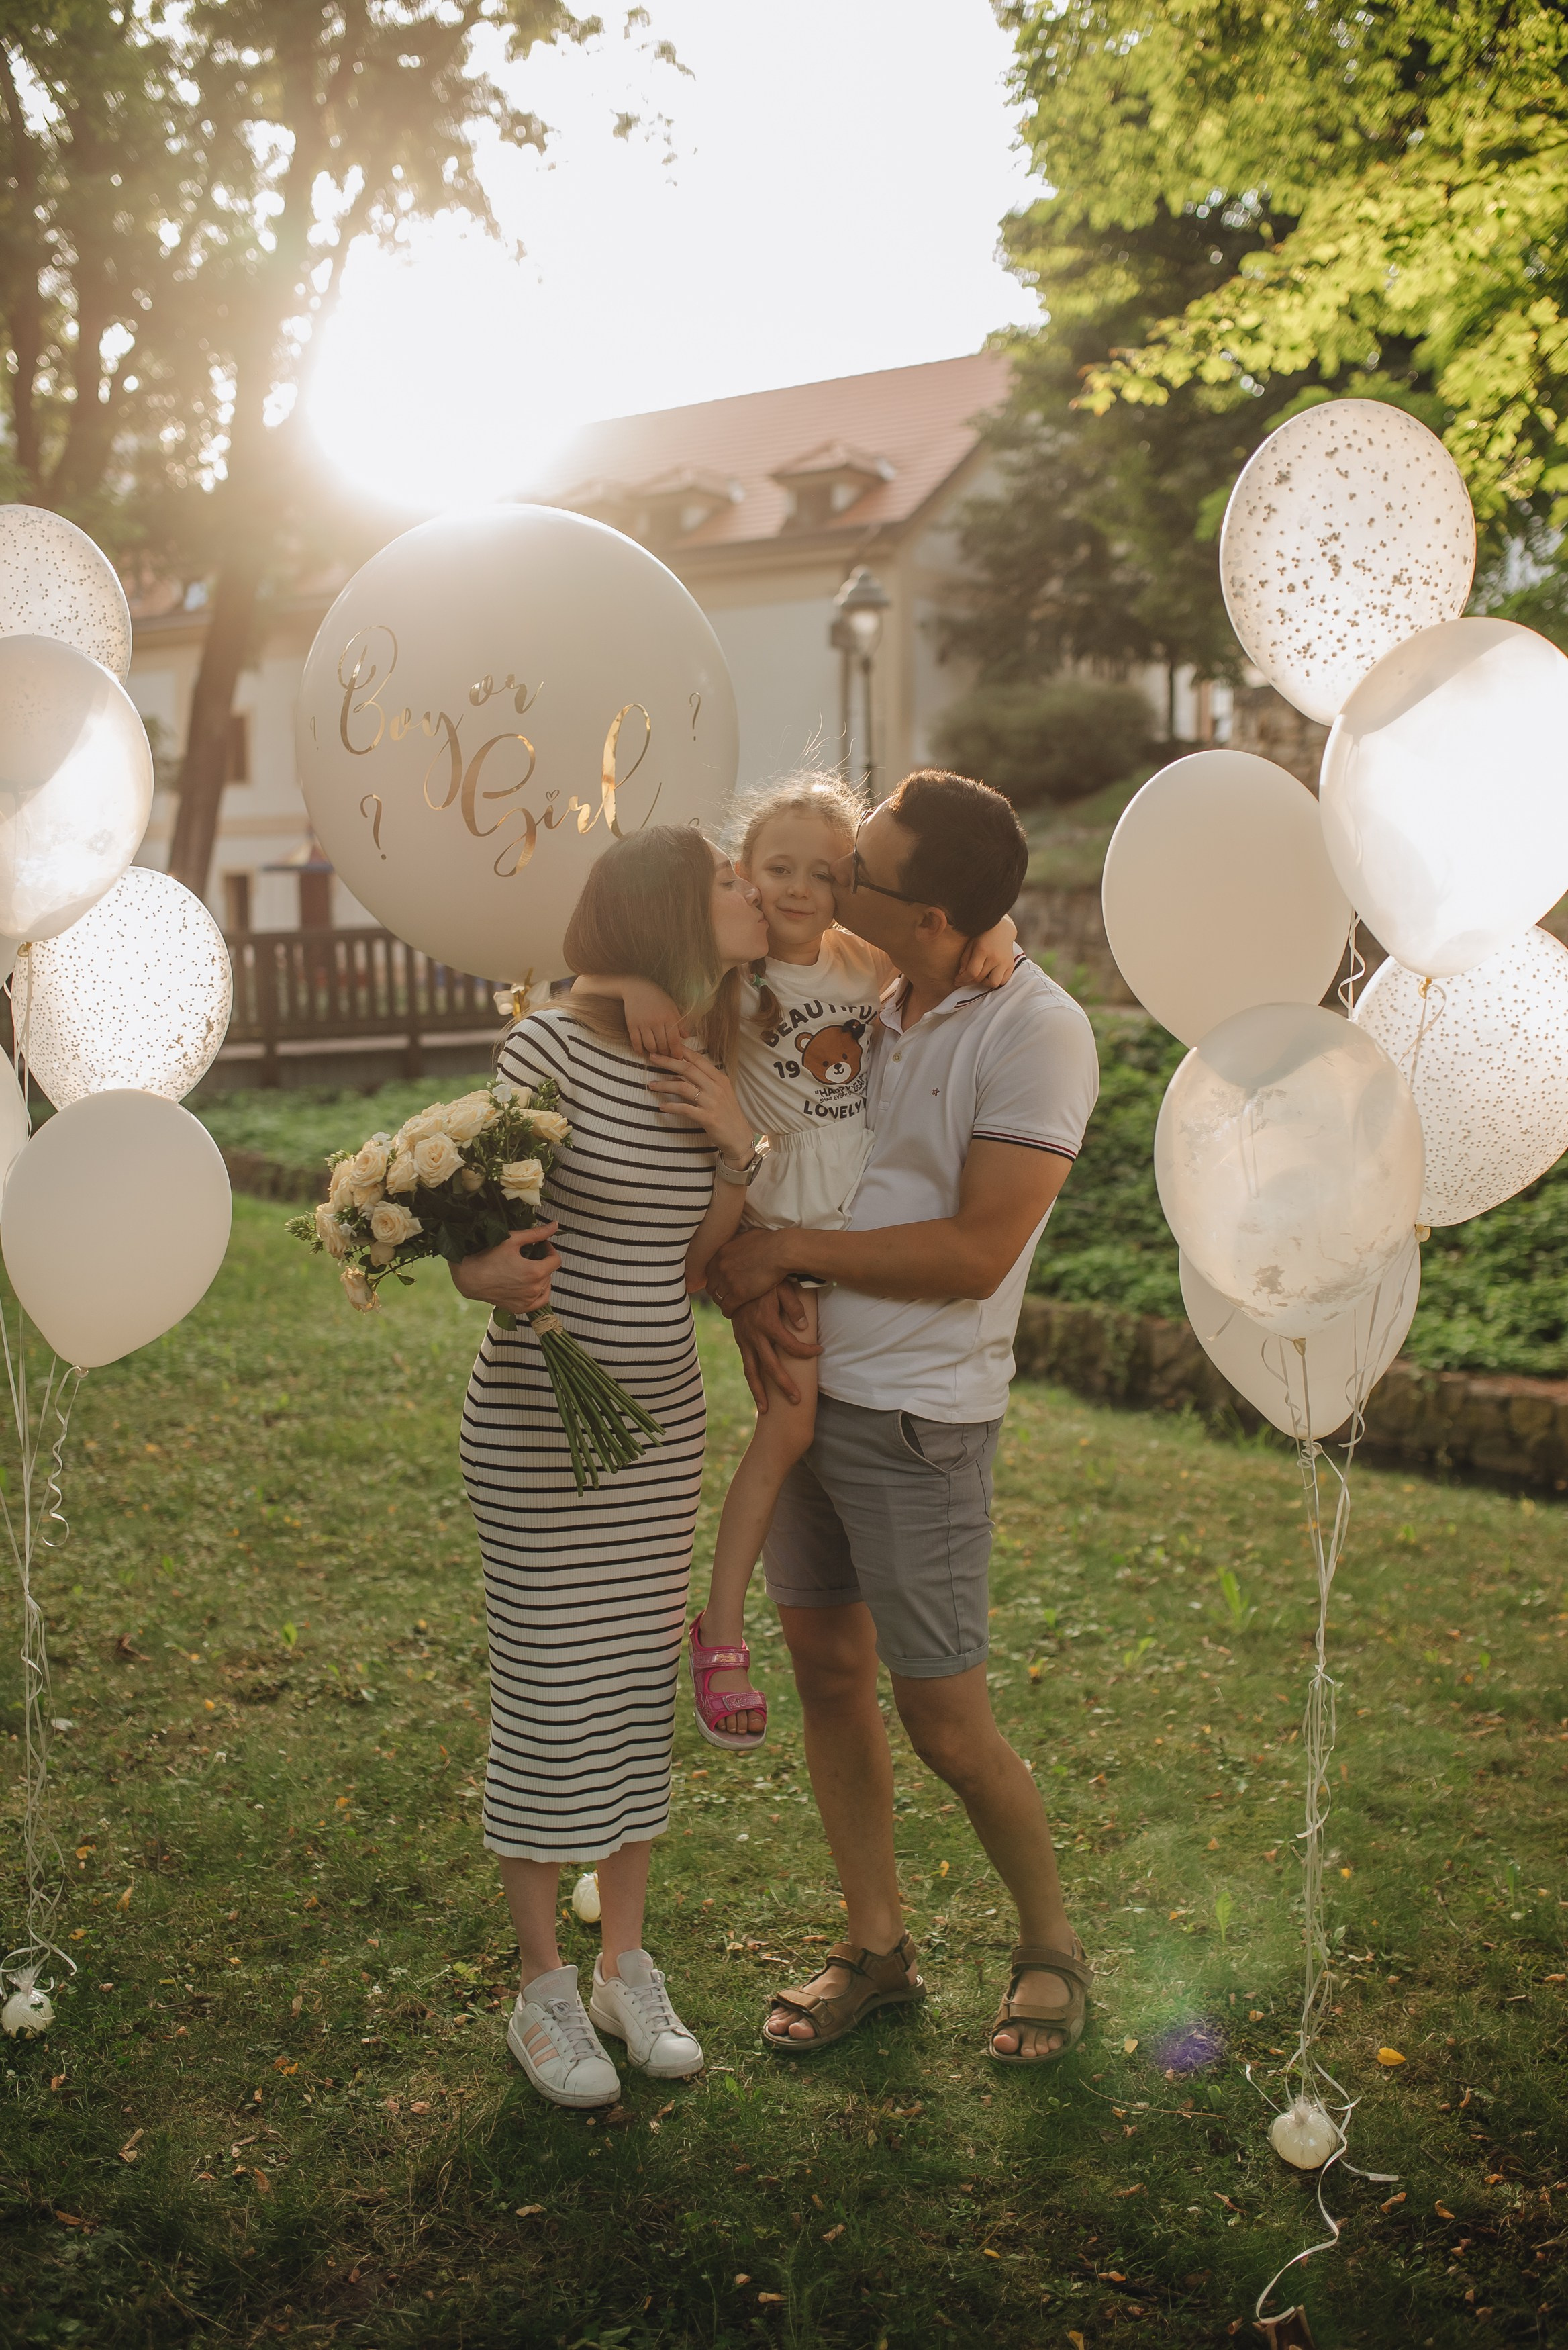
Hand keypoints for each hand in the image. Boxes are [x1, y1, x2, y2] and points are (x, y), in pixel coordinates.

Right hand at [450, 1221, 560, 1315]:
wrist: (470, 1277)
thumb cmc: (488, 1257)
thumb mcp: (513, 1240)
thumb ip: (536, 1234)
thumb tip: (555, 1225)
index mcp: (535, 1271)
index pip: (556, 1260)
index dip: (550, 1250)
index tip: (541, 1245)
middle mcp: (534, 1289)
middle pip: (550, 1273)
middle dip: (543, 1262)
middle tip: (530, 1255)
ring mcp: (527, 1301)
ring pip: (545, 1287)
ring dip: (541, 1277)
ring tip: (527, 1269)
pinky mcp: (520, 1309)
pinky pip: (539, 1302)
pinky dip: (539, 1293)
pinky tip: (530, 1285)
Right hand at [621, 978, 690, 1060]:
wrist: (637, 988)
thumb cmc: (657, 998)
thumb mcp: (672, 1007)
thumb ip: (679, 1023)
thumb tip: (686, 1037)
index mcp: (668, 1017)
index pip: (674, 1040)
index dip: (676, 1052)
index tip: (678, 1058)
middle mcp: (656, 1021)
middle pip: (663, 1045)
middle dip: (666, 1053)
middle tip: (667, 1055)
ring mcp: (643, 1024)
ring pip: (650, 1046)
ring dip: (654, 1052)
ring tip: (656, 1052)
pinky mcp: (632, 1025)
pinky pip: (636, 1043)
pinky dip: (639, 1050)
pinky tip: (642, 1051)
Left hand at [646, 1048, 753, 1163]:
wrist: (740, 1137)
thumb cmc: (728, 1115)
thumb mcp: (719, 1094)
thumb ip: (702, 1083)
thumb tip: (677, 1076)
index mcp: (720, 1079)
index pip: (698, 1060)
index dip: (681, 1051)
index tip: (666, 1045)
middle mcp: (716, 1087)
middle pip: (688, 1069)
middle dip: (668, 1062)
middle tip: (652, 1057)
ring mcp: (712, 1102)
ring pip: (683, 1087)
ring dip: (664, 1085)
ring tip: (651, 1085)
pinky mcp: (707, 1118)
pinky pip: (685, 1109)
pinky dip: (671, 1107)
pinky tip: (661, 1107)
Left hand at [707, 1226, 793, 1313]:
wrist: (781, 1251)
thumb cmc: (770, 1241)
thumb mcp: (746, 1236)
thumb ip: (736, 1243)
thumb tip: (736, 1243)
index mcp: (721, 1253)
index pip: (709, 1271)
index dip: (716, 1278)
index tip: (722, 1283)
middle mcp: (721, 1267)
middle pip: (711, 1286)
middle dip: (717, 1292)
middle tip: (725, 1296)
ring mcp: (728, 1281)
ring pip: (718, 1298)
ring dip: (723, 1302)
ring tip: (729, 1306)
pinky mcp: (738, 1293)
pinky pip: (727, 1307)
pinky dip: (728, 1311)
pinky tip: (732, 1313)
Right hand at [731, 1285, 819, 1410]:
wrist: (734, 1276)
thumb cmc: (764, 1280)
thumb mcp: (781, 1286)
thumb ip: (793, 1306)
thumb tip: (804, 1327)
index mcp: (767, 1322)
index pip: (791, 1345)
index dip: (807, 1351)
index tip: (820, 1350)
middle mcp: (754, 1335)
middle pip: (771, 1366)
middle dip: (784, 1385)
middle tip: (797, 1401)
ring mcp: (744, 1339)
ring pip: (752, 1371)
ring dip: (759, 1392)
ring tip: (766, 1411)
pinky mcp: (740, 1340)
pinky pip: (746, 1364)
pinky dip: (751, 1379)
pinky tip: (758, 1391)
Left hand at [955, 913, 1017, 991]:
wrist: (1002, 930)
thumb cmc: (983, 936)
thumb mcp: (970, 945)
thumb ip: (965, 961)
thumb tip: (961, 975)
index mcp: (983, 950)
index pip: (972, 972)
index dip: (963, 979)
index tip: (957, 980)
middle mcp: (995, 958)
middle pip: (980, 978)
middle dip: (970, 981)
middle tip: (965, 979)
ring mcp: (1005, 962)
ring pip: (994, 983)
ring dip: (984, 983)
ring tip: (980, 977)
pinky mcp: (1011, 965)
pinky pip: (1003, 981)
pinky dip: (995, 981)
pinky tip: (989, 975)